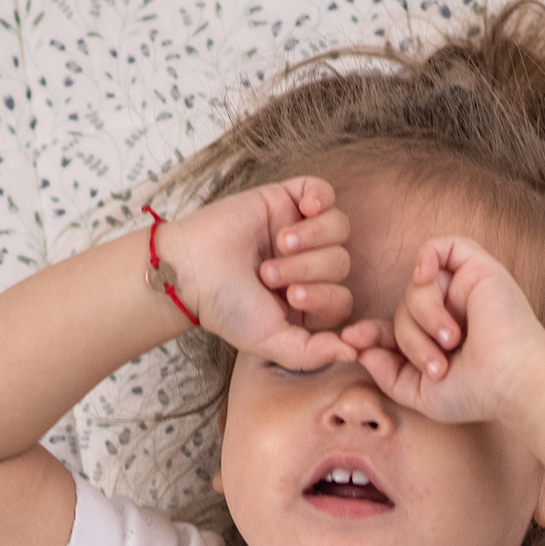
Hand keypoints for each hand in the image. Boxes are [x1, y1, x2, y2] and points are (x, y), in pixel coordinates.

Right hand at [156, 178, 357, 368]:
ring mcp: (299, 231)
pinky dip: (320, 198)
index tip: (290, 298)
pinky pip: (323, 191)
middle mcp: (308, 267)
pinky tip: (304, 209)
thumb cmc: (226, 308)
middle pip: (341, 262)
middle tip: (269, 273)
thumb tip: (354, 354)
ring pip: (338, 227)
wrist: (190, 269)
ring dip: (312, 238)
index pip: (343, 298)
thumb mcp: (271, 341)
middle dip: (309, 269)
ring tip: (279, 243)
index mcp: (308, 302)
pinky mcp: (286, 199)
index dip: (325, 297)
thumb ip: (313, 353)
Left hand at [342, 235, 544, 425]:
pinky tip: (427, 275)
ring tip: (453, 340)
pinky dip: (428, 258)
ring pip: (415, 289)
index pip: (394, 330)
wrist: (514, 381)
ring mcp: (463, 290)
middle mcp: (449, 313)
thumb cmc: (475, 393)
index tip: (352, 341)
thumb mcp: (420, 393)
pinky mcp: (477, 267)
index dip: (371, 333)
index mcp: (437, 342)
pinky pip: (440, 247)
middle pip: (402, 312)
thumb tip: (359, 348)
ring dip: (425, 317)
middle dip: (410, 340)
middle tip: (440, 364)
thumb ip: (387, 374)